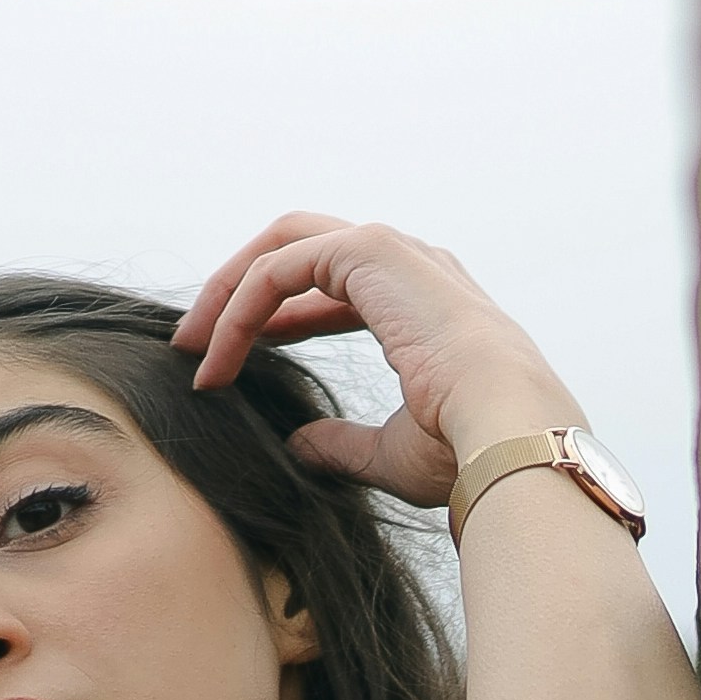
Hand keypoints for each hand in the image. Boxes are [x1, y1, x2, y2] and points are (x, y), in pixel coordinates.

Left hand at [171, 212, 577, 509]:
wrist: (507, 432)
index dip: (275, 322)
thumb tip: (300, 447)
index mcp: (424, 303)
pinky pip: (278, 269)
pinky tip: (217, 357)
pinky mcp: (369, 250)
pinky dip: (239, 309)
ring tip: (193, 351)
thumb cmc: (466, 450)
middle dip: (240, 291)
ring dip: (229, 296)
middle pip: (298, 249)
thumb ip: (343, 443)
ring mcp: (392, 250)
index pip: (331, 288)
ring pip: (281, 247)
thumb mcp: (392, 452)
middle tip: (195, 346)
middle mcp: (410, 265)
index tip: (229, 365)